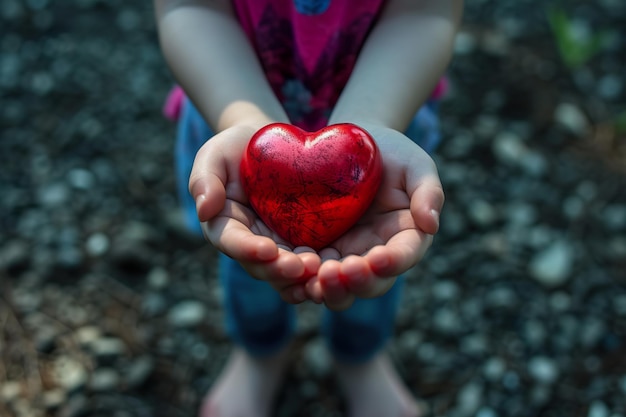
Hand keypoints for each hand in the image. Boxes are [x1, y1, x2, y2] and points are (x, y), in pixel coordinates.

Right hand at [189, 124, 321, 303]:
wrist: (268, 147)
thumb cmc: (235, 149)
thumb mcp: (214, 155)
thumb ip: (204, 179)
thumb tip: (204, 210)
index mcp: (224, 228)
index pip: (233, 243)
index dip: (248, 250)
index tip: (266, 249)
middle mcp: (250, 245)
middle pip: (262, 266)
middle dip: (280, 270)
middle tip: (302, 266)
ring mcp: (278, 248)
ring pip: (287, 273)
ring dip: (303, 277)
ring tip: (321, 269)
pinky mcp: (302, 244)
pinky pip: (310, 265)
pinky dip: (321, 271)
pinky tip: (337, 268)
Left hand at [305, 125, 444, 310]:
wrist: (353, 147)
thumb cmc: (392, 154)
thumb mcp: (416, 165)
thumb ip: (429, 192)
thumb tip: (431, 224)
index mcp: (406, 238)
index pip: (404, 257)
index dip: (393, 263)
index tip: (378, 258)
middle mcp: (376, 256)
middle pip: (370, 285)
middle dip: (355, 284)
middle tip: (336, 271)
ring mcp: (346, 256)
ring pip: (339, 289)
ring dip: (326, 289)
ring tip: (313, 276)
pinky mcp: (319, 251)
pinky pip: (309, 274)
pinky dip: (300, 278)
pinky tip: (288, 267)